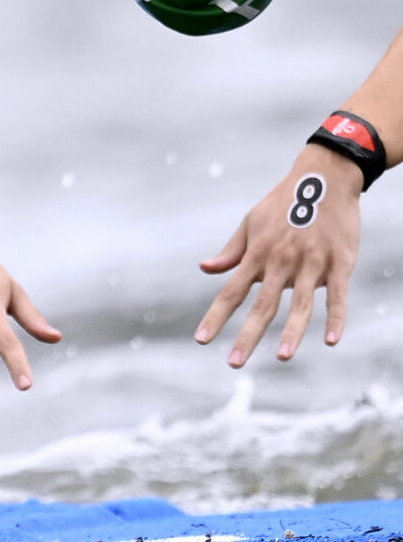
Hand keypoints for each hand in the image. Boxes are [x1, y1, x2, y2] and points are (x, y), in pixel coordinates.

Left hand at [196, 147, 360, 366]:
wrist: (323, 178)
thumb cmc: (282, 203)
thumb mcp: (250, 222)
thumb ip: (232, 251)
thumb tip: (205, 269)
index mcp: (257, 254)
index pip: (230, 292)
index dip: (215, 317)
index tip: (201, 341)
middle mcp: (280, 261)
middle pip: (262, 305)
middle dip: (247, 335)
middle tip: (233, 363)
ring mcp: (311, 263)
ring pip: (299, 304)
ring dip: (290, 332)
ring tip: (280, 357)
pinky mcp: (340, 262)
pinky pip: (337, 295)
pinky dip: (334, 317)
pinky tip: (330, 340)